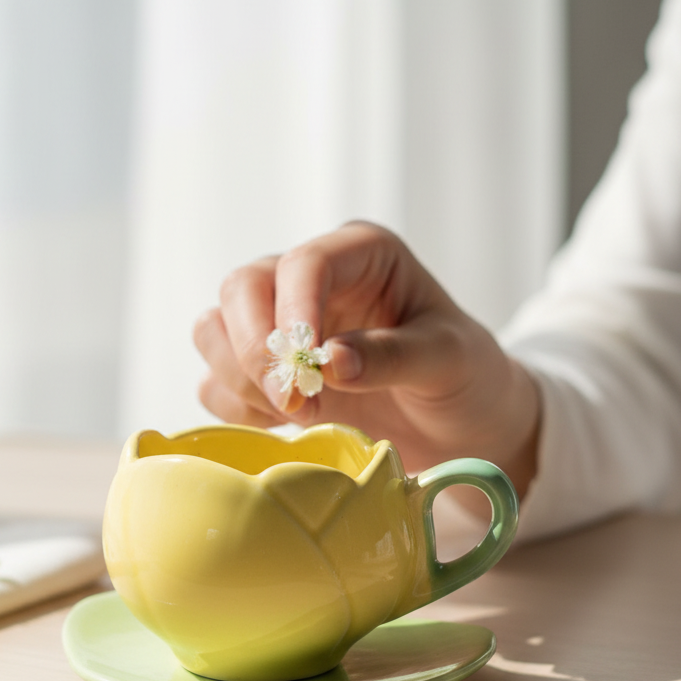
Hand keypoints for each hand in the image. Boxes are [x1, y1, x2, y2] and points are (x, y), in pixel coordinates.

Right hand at [193, 221, 539, 497]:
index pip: (305, 263)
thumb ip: (393, 356)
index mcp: (361, 255)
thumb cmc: (465, 377)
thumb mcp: (450, 361)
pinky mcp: (262, 372)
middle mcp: (311, 281)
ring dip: (240, 377)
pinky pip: (215, 381)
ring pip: (214, 329)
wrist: (461, 425)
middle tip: (296, 403)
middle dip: (256, 349)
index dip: (294, 309)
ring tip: (299, 415)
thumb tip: (329, 362)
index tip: (306, 363)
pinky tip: (283, 425)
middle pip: (242, 288)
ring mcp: (279, 325)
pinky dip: (236, 405)